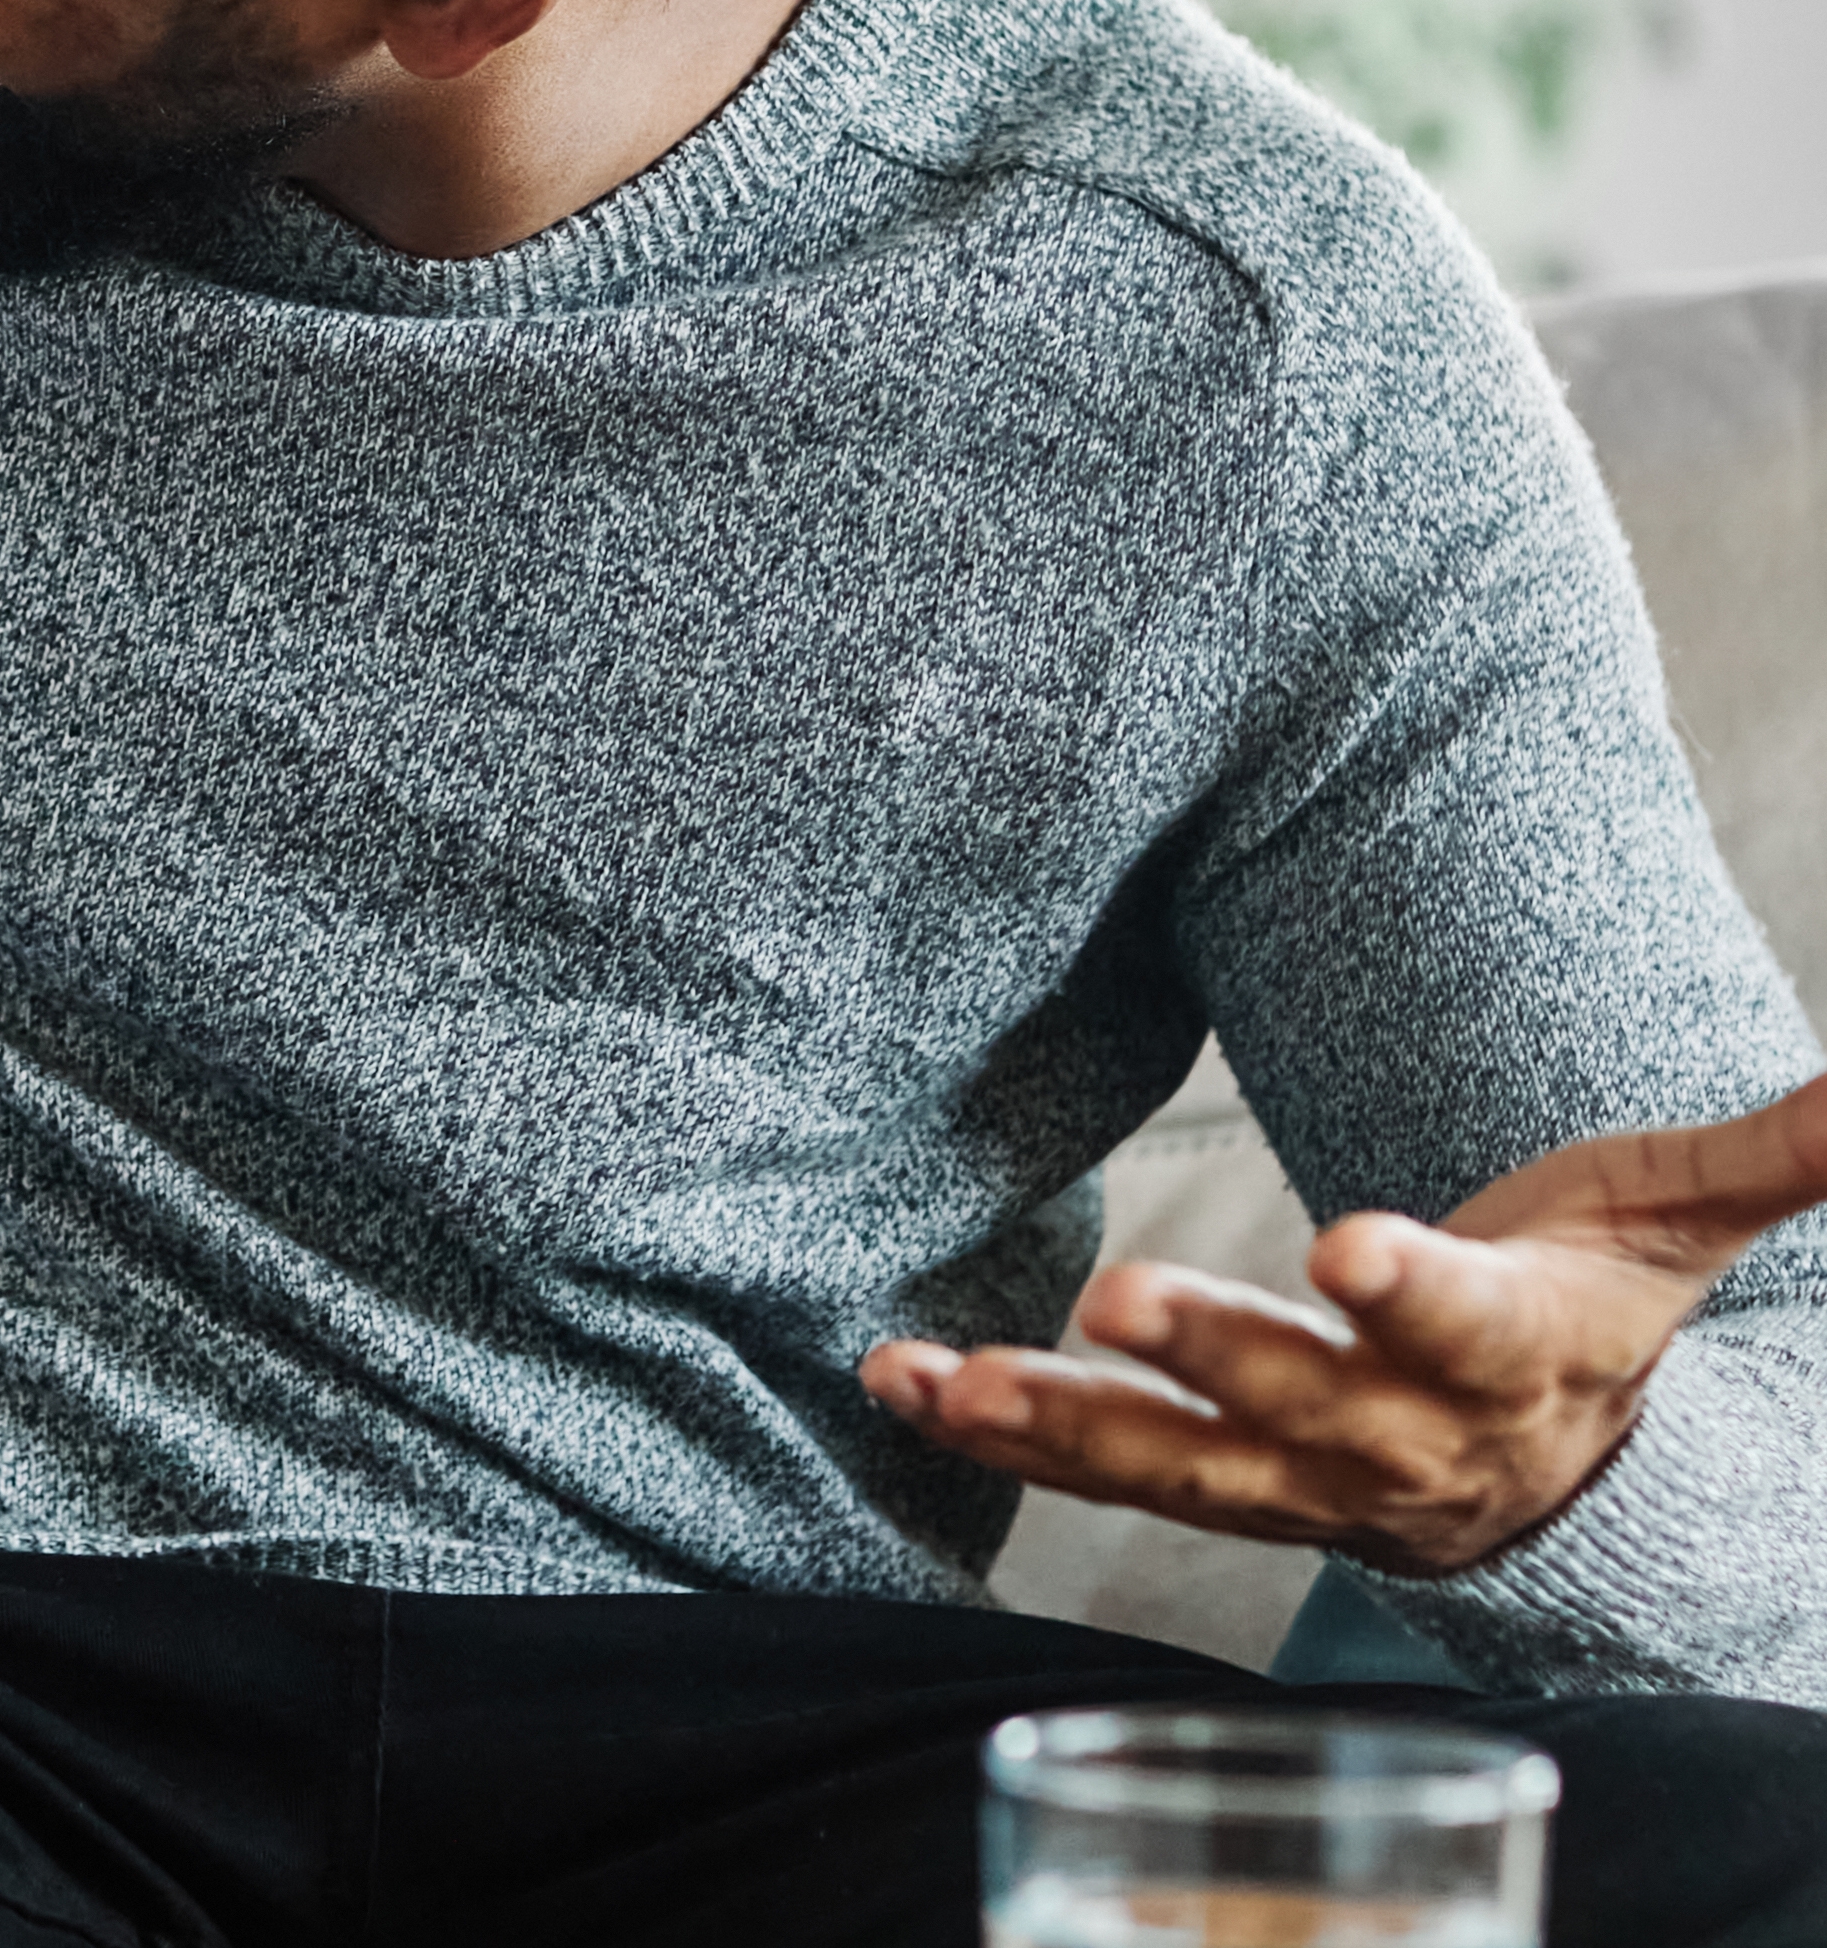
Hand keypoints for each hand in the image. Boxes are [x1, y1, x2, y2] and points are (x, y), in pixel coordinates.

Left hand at [865, 1071, 1826, 1575]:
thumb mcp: (1670, 1225)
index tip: (1347, 1244)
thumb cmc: (1590, 1309)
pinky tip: (903, 1381)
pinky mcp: (1210, 1486)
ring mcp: (1298, 1481)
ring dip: (1064, 1426)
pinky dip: (997, 1432)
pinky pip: (1097, 1472)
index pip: (1469, 1331)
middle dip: (1216, 1361)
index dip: (1414, 1296)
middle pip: (1310, 1411)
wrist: (1557, 1479)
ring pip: (1179, 1467)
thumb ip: (1766, 1156)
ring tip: (952, 1379)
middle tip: (1119, 1298)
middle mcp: (1403, 1439)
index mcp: (1516, 1361)